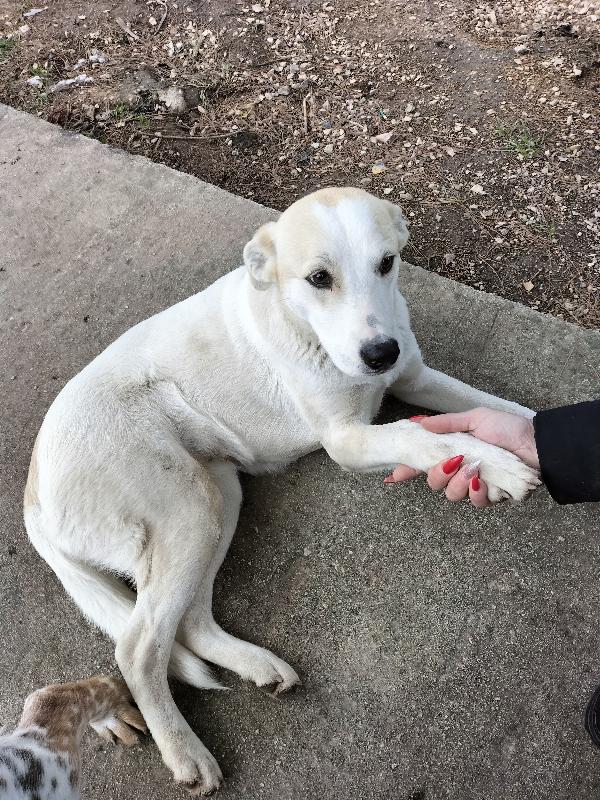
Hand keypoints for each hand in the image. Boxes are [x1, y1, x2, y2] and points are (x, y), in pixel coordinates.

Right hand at [386, 408, 539, 505]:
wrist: (538, 443)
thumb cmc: (508, 428)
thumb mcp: (476, 419)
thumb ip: (447, 423)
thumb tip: (419, 423)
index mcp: (453, 451)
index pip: (423, 462)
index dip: (406, 469)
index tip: (392, 474)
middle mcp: (460, 470)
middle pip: (433, 482)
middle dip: (437, 474)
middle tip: (451, 462)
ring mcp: (474, 485)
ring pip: (451, 495)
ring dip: (457, 482)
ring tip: (472, 468)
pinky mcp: (490, 496)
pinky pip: (474, 502)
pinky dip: (475, 492)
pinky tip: (481, 480)